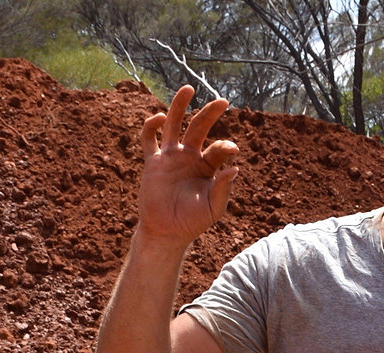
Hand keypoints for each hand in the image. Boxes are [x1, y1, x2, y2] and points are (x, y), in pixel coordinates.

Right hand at [136, 86, 238, 244]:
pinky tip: (159, 118)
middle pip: (199, 127)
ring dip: (180, 106)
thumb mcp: (214, 208)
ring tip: (188, 88)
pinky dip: (152, 126)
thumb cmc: (192, 222)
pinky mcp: (153, 162)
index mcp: (207, 166)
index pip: (218, 148)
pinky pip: (149, 139)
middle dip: (211, 113)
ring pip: (174, 124)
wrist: (167, 232)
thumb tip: (234, 168)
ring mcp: (170, 157)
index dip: (226, 146)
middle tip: (223, 101)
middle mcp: (189, 157)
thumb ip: (223, 189)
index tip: (232, 149)